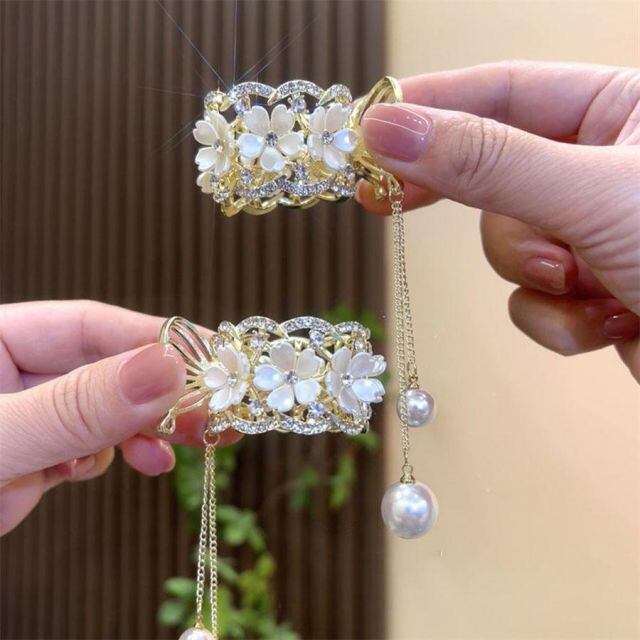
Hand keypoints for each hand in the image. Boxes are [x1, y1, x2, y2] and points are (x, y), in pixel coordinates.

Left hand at [0, 300, 238, 534]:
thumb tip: (168, 369)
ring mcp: (32, 414)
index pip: (91, 325)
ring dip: (155, 426)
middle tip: (221, 407)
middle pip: (109, 367)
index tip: (216, 357)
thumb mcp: (3, 438)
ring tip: (201, 437)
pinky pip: (96, 444)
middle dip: (166, 390)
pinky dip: (125, 453)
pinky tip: (148, 462)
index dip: (156, 339)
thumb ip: (79, 407)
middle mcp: (16, 370)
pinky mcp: (41, 454)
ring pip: (110, 409)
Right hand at [357, 61, 639, 379]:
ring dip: (536, 275)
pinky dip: (558, 319)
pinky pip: (535, 300)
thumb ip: (486, 162)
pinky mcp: (594, 291)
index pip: (504, 91)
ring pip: (511, 247)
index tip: (370, 129)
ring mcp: (596, 233)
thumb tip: (390, 131)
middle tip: (384, 200)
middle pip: (495, 175)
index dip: (432, 108)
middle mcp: (605, 168)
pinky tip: (612, 323)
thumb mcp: (592, 193)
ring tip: (589, 286)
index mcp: (623, 112)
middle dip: (478, 206)